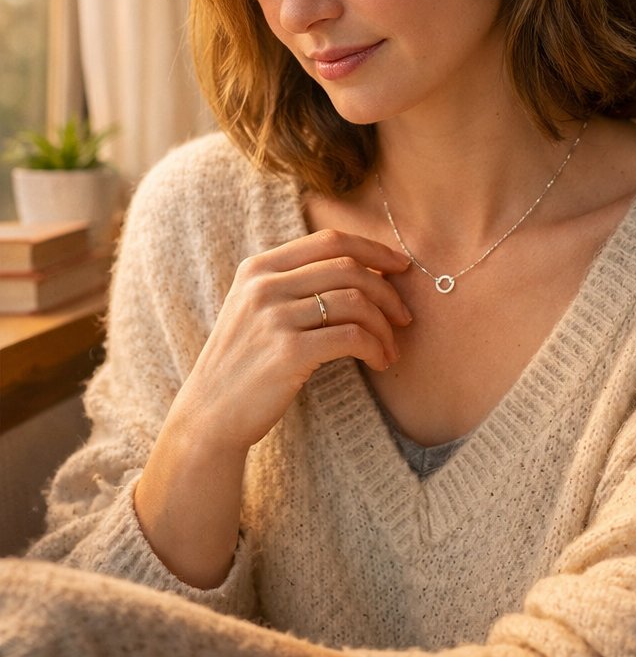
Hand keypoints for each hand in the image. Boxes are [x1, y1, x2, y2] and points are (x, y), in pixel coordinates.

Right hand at [166, 229, 413, 456]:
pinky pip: (353, 337)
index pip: (329, 241)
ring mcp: (274, 318)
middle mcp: (263, 286)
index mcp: (258, 268)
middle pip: (349, 268)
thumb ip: (296, 283)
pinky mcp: (288, 352)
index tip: (401, 266)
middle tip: (404, 316)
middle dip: (387, 292)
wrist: (209, 414)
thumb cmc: (245, 362)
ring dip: (384, 327)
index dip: (373, 249)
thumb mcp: (257, 309)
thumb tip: (367, 270)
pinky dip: (376, 347)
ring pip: (356, 302)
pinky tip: (379, 361)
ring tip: (390, 349)